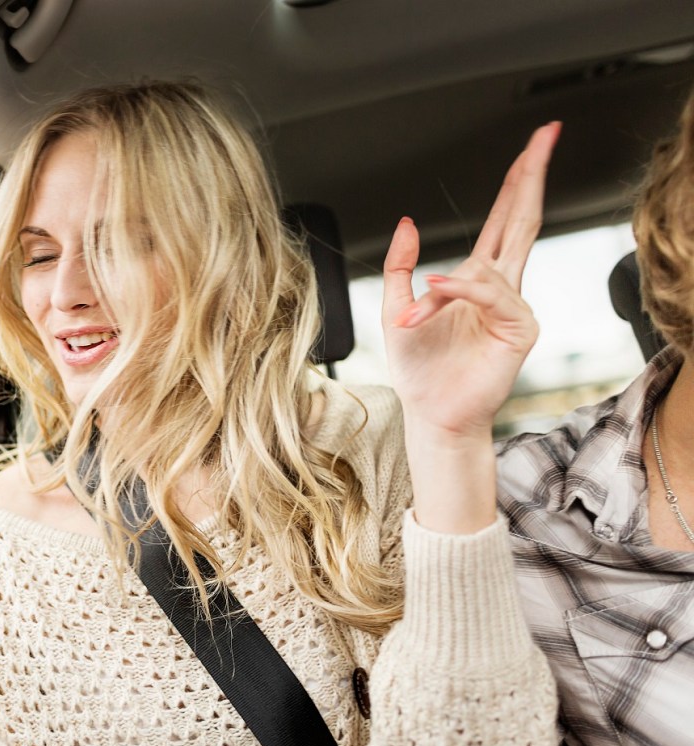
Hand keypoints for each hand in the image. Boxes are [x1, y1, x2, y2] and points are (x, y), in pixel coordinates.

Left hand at [383, 122, 560, 438]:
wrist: (429, 413)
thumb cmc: (419, 369)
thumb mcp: (395, 307)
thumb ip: (400, 265)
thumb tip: (407, 223)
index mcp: (474, 278)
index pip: (502, 218)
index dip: (518, 179)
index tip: (534, 144)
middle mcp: (499, 287)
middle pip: (522, 219)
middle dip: (532, 176)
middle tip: (546, 135)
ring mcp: (513, 306)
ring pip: (489, 266)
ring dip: (444, 289)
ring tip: (416, 316)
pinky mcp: (519, 328)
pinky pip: (494, 295)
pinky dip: (462, 291)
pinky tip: (441, 295)